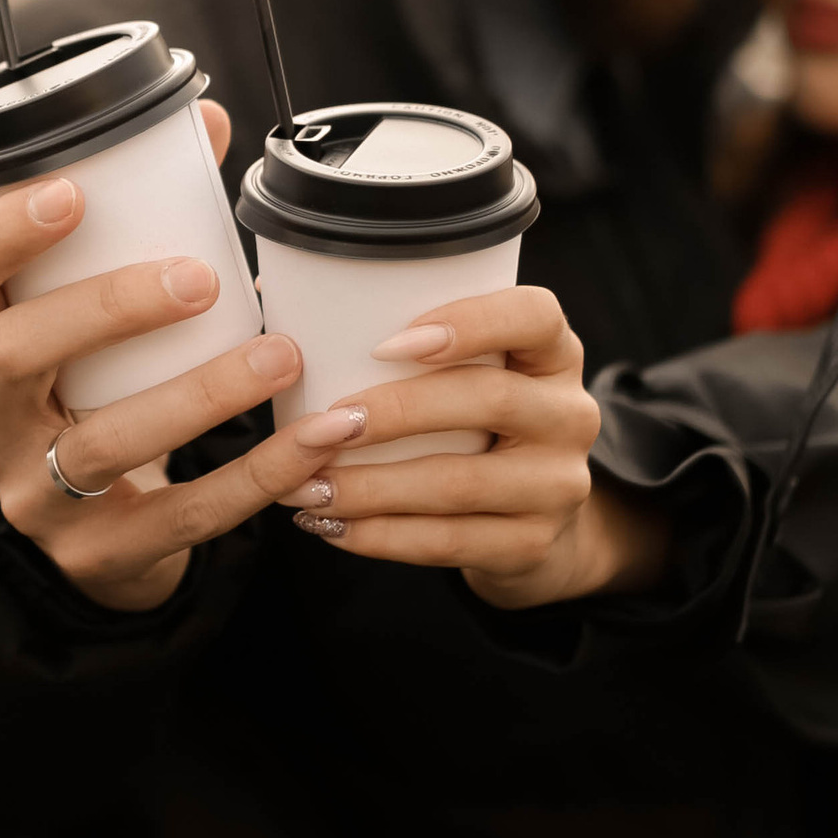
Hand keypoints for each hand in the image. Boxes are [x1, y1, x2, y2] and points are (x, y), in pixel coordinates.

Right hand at [0, 100, 325, 613]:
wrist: (96, 540)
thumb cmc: (97, 393)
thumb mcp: (88, 323)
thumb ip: (139, 222)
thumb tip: (208, 118)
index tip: (71, 192)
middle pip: (16, 356)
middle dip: (108, 308)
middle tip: (202, 276)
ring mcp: (34, 499)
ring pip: (106, 446)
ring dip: (201, 394)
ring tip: (282, 352)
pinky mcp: (100, 557)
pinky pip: (185, 518)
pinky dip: (262, 475)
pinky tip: (323, 436)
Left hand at [274, 286, 666, 608]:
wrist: (529, 522)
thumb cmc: (467, 424)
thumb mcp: (462, 373)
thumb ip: (397, 335)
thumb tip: (268, 292)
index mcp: (552, 351)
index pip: (534, 315)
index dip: (468, 321)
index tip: (388, 342)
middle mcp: (569, 413)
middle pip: (490, 400)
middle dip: (394, 412)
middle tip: (323, 424)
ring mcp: (558, 484)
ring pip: (459, 482)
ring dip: (370, 486)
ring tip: (305, 485)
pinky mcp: (533, 545)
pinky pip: (448, 542)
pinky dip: (379, 536)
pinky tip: (329, 526)